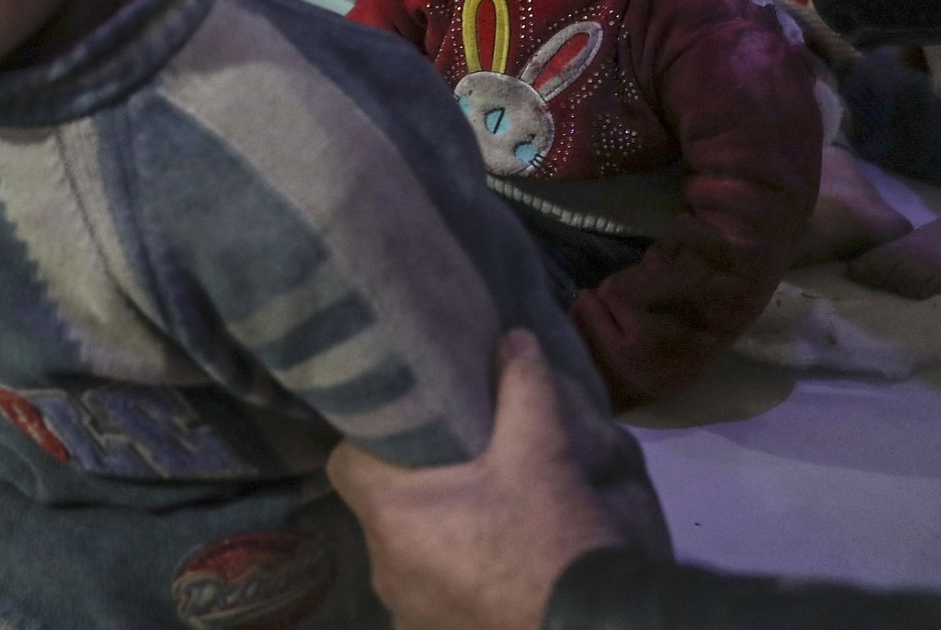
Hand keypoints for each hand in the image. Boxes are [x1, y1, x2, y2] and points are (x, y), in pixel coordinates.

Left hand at [327, 330, 620, 629]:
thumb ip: (523, 389)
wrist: (594, 628)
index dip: (371, 442)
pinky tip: (489, 566)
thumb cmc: (553, 541)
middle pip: (380, 508)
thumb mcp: (543, 454)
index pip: (345, 463)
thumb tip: (514, 338)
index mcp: (390, 515)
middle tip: (454, 466)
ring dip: (431, 537)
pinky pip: (426, 597)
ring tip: (477, 516)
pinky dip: (450, 579)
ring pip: (404, 555)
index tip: (408, 429)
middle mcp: (383, 566)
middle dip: (410, 488)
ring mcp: (404, 611)